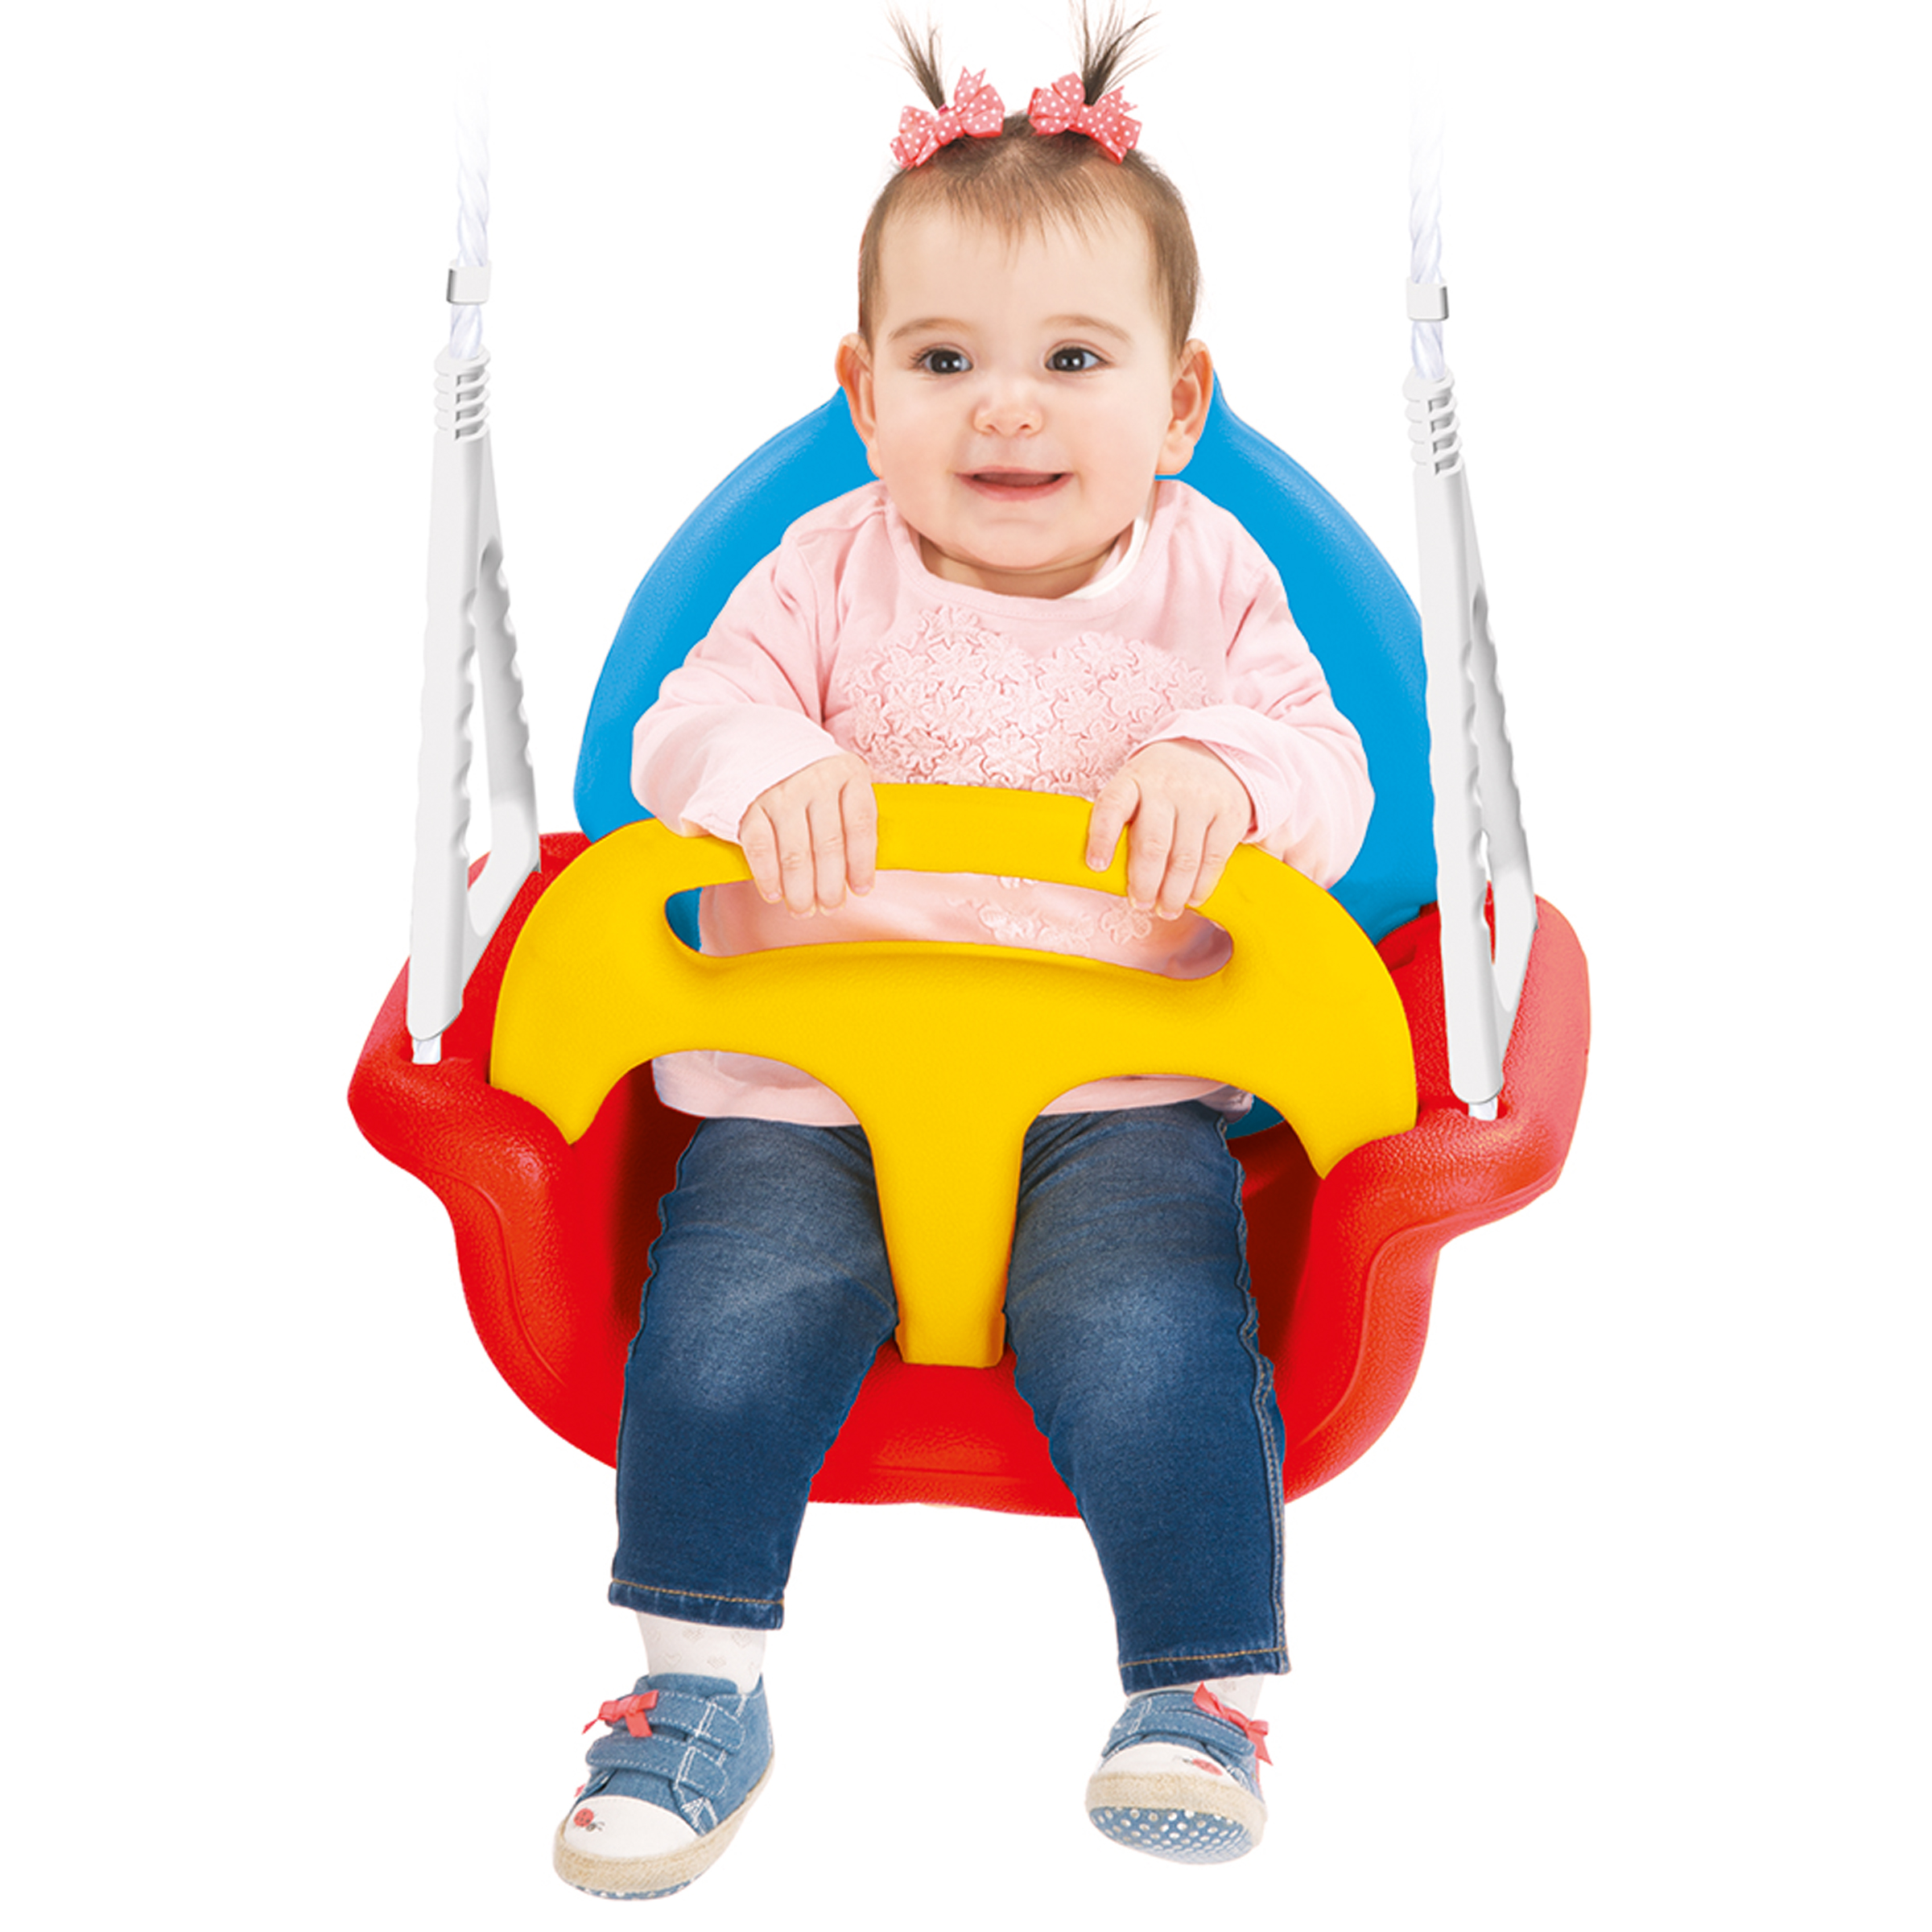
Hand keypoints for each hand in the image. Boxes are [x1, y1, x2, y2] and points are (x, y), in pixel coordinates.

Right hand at [737, 752, 876, 914]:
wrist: (762, 740)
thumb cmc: (814, 772)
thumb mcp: (846, 777)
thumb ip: (862, 809)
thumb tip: (882, 855)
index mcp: (849, 774)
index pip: (861, 825)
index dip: (863, 863)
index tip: (862, 890)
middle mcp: (816, 781)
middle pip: (829, 844)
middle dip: (831, 884)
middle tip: (831, 907)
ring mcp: (781, 792)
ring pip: (796, 852)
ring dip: (800, 888)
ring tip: (804, 909)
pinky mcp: (750, 805)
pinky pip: (761, 848)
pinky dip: (767, 876)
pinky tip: (775, 894)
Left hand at [1085, 741, 1251, 918]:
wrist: (1213, 752)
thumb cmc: (1161, 784)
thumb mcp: (1136, 787)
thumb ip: (1123, 821)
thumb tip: (1103, 871)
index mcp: (1134, 780)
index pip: (1112, 806)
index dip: (1102, 837)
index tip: (1097, 866)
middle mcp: (1167, 787)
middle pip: (1153, 844)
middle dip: (1145, 881)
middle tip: (1140, 904)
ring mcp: (1201, 800)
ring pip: (1185, 857)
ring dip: (1174, 891)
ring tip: (1166, 909)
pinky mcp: (1230, 813)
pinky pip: (1215, 857)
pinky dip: (1202, 884)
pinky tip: (1193, 898)